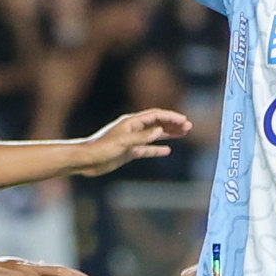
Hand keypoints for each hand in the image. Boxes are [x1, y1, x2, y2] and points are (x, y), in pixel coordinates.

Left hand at [73, 108, 192, 175]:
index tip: (184, 120)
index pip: (155, 116)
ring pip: (154, 135)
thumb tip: (161, 130)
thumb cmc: (102, 148)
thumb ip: (143, 137)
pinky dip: (157, 149)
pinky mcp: (129, 151)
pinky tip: (167, 151)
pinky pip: (147, 149)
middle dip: (173, 124)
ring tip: (183, 135)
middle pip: (157, 123)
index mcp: (131, 122)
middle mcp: (133, 129)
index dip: (170, 117)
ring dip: (168, 134)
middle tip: (188, 127)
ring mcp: (131, 140)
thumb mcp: (124, 142)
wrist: (86, 160)